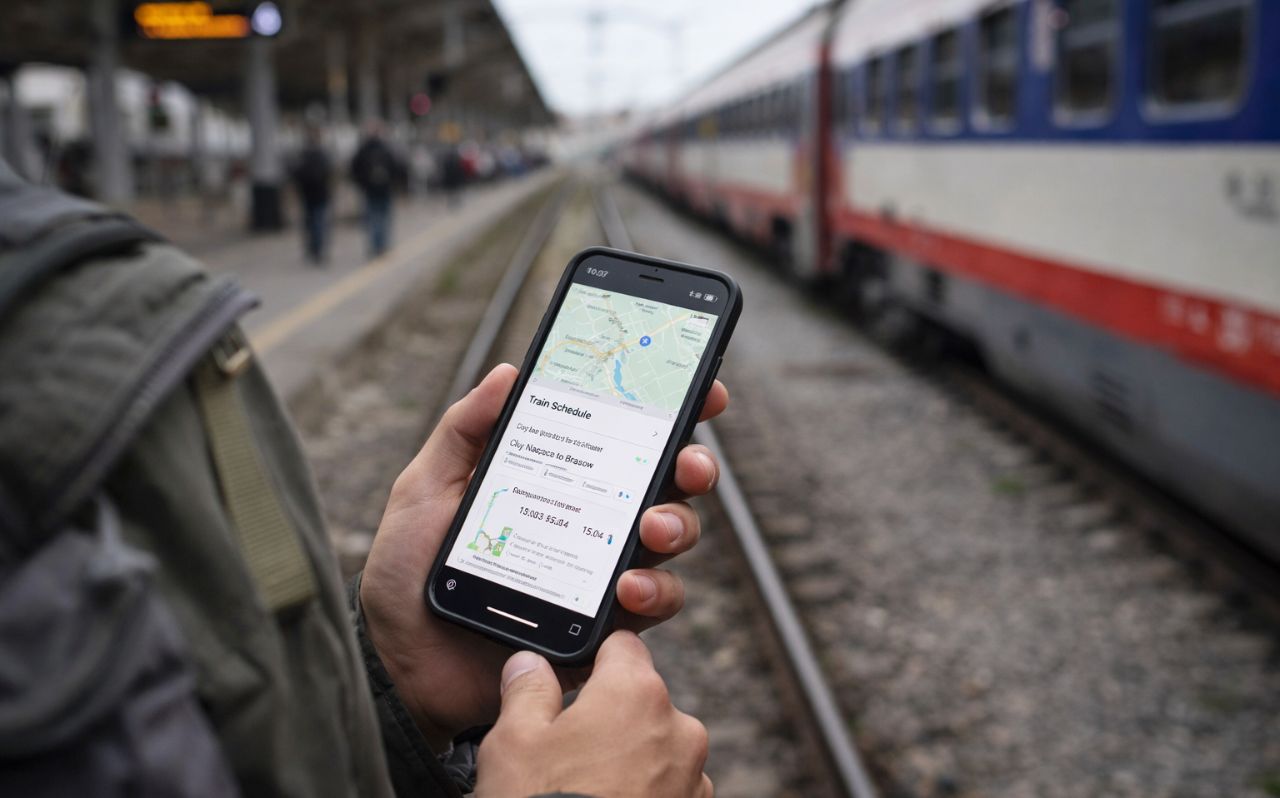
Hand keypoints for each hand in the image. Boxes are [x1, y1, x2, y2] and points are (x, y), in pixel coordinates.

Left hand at [360, 364, 728, 748]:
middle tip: (687, 464)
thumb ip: (463, 431)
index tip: (701, 388)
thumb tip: (508, 371)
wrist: (400, 662)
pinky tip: (626, 589)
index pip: (625, 435)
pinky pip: (655, 604)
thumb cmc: (410, 570)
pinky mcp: (604, 624)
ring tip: (650, 530)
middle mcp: (592, 518)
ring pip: (673, 538)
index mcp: (559, 477)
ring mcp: (602, 570)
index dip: (671, 409)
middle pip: (667, 482)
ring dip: (677, 526)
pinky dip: (653, 592)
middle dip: (693, 465)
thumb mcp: (426, 488)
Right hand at [475, 632, 711, 797]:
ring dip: (631, 759)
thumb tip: (529, 664)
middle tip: (568, 750)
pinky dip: (645, 794)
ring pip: (658, 748)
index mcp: (636, 693)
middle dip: (609, 718)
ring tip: (586, 789)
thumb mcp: (513, 742)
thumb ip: (526, 690)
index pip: (623, 646)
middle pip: (641, 700)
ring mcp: (694, 778)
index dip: (595, 658)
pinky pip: (670, 789)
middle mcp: (679, 729)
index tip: (575, 677)